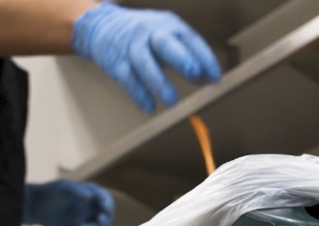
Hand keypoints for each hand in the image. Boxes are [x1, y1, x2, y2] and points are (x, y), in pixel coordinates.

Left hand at [23, 180, 114, 225]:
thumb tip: (89, 196)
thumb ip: (76, 191)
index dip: (108, 204)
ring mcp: (87, 222)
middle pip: (107, 218)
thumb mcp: (63, 188)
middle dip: (105, 221)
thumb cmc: (51, 193)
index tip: (105, 209)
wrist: (37, 207)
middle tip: (99, 221)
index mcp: (93, 195)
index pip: (106, 200)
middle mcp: (93, 209)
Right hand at [71, 2, 221, 113]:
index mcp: (168, 25)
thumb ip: (187, 57)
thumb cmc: (144, 35)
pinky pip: (128, 78)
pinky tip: (149, 107)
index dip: (204, 58)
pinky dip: (139, 94)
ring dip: (159, 82)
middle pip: (165, 43)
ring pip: (145, 63)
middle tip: (193, 72)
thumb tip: (208, 80)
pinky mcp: (116, 61)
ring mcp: (132, 46)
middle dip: (180, 57)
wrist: (102, 25)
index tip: (215, 78)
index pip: (190, 40)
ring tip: (172, 101)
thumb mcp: (167, 37)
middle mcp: (150, 32)